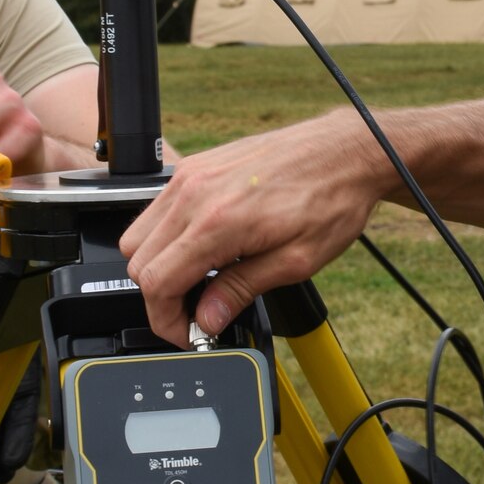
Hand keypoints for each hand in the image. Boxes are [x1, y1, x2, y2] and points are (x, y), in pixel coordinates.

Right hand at [120, 112, 388, 345]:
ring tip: (201, 281)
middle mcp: (194, 193)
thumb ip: (240, 290)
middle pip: (138, 262)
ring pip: (139, 235)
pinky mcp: (195, 165)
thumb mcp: (295, 261)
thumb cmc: (331, 198)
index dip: (167, 320)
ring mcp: (190, 174)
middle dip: (161, 297)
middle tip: (197, 312)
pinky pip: (157, 210)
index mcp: (216, 221)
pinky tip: (205, 249)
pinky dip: (168, 238)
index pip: (156, 283)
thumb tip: (206, 318)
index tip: (189, 332)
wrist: (346, 151)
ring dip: (160, 266)